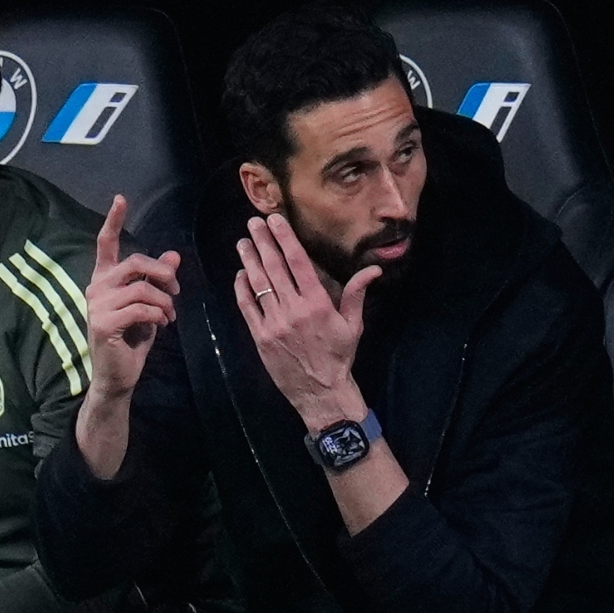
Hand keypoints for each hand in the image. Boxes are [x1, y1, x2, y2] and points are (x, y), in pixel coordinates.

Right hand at [85, 193, 179, 399]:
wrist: (117, 375)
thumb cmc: (131, 339)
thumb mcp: (149, 305)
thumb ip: (157, 281)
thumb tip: (174, 255)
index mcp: (104, 279)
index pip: (105, 244)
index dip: (113, 221)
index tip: (120, 199)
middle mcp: (96, 287)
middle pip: (135, 262)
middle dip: (163, 273)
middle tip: (177, 289)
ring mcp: (96, 305)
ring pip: (142, 287)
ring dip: (165, 301)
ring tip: (170, 315)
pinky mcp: (103, 323)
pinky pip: (141, 308)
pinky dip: (159, 315)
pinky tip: (162, 325)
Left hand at [233, 212, 378, 431]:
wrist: (321, 392)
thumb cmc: (339, 356)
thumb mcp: (353, 325)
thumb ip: (356, 294)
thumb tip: (373, 269)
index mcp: (317, 304)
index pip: (297, 263)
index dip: (285, 238)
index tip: (275, 221)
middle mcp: (293, 310)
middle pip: (274, 268)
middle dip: (262, 242)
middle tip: (253, 223)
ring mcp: (274, 323)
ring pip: (258, 284)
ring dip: (249, 261)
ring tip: (242, 243)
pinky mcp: (260, 336)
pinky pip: (247, 307)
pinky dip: (242, 289)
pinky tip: (240, 274)